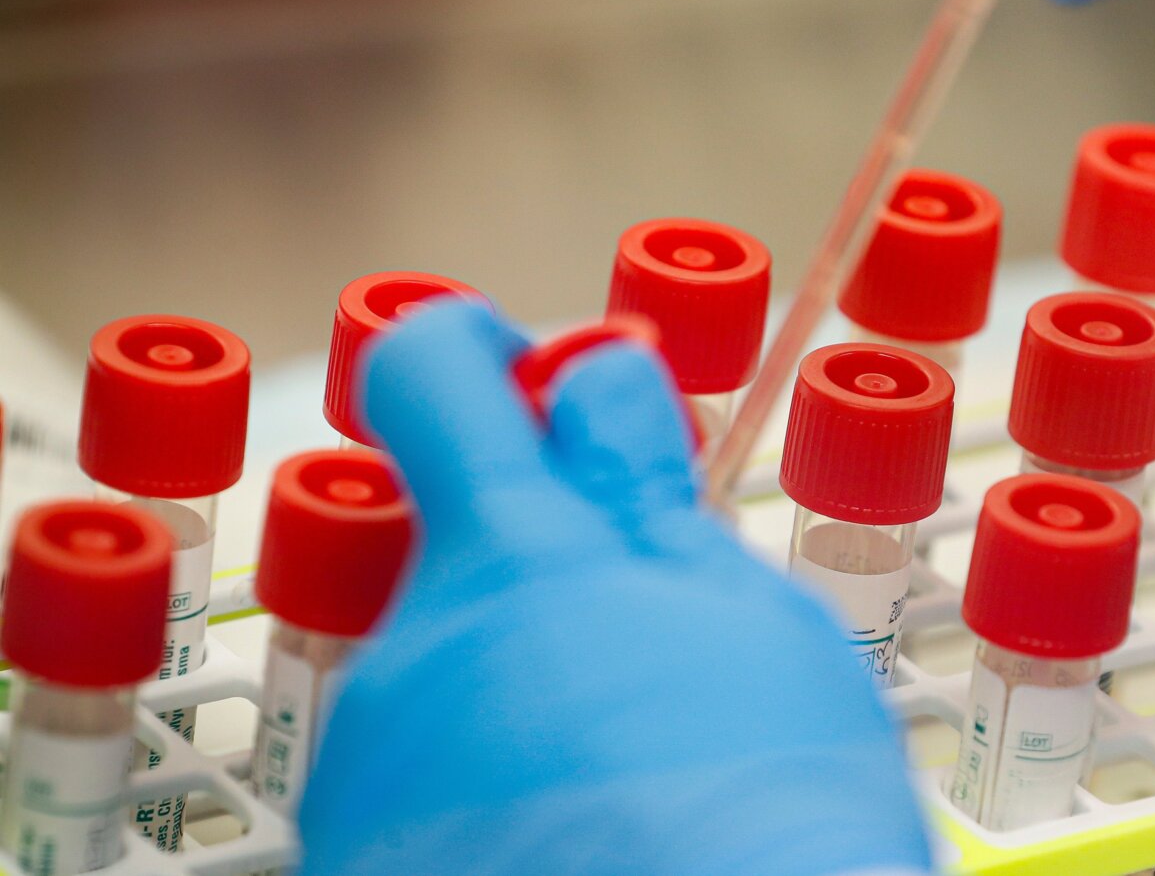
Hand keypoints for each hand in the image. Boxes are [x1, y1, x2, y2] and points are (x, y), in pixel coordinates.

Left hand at [297, 301, 930, 875]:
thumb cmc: (769, 829)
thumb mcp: (752, 627)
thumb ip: (651, 494)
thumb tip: (598, 382)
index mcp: (517, 558)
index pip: (438, 371)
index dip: (489, 354)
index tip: (544, 384)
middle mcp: (416, 643)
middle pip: (462, 536)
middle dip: (551, 553)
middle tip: (653, 628)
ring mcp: (380, 756)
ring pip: (457, 658)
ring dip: (535, 677)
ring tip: (637, 765)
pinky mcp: (358, 844)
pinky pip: (426, 765)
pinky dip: (494, 776)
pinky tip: (578, 829)